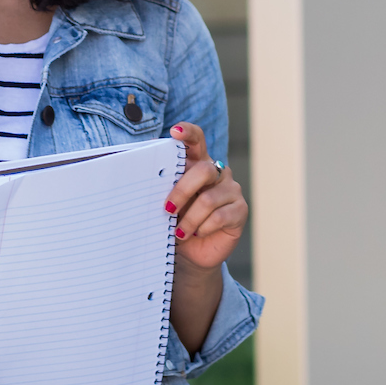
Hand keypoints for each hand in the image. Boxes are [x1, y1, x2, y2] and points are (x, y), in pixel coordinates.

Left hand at [165, 123, 246, 272]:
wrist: (191, 252)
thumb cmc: (177, 221)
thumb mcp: (168, 201)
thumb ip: (164, 186)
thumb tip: (145, 176)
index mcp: (198, 163)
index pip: (197, 140)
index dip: (188, 133)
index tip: (175, 132)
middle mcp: (218, 172)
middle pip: (203, 170)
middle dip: (181, 191)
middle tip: (167, 209)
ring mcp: (232, 190)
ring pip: (208, 199)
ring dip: (189, 219)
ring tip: (179, 232)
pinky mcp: (240, 210)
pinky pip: (219, 217)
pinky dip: (202, 228)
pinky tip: (196, 234)